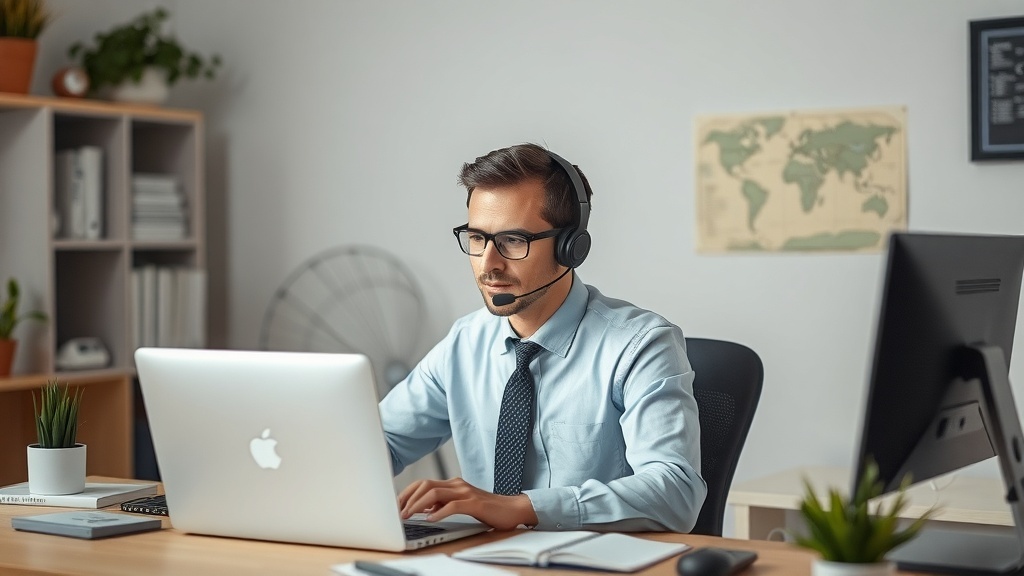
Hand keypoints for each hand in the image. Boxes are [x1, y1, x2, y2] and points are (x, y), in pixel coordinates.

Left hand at [397, 477, 538, 529]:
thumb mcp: (461, 505)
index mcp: (453, 484)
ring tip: (408, 516)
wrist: (513, 509)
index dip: (407, 493)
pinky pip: (452, 506)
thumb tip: (423, 509)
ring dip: (418, 505)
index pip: (423, 484)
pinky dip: (438, 513)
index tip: (396, 505)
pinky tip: (430, 520)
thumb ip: (444, 504)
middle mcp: (457, 485)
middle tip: (398, 512)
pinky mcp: (474, 503)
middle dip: (408, 498)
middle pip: (425, 485)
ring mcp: (466, 492)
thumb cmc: (488, 509)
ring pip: (434, 493)